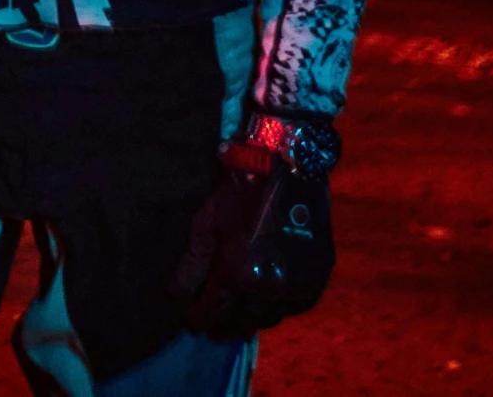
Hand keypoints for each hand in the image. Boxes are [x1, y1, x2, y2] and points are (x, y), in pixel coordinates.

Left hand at [172, 117, 337, 339]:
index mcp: (238, 274)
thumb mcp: (208, 221)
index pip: (213, 311)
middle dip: (222, 324)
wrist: (288, 168)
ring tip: (236, 314)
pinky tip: (265, 301)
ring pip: (268, 319)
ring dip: (250, 319)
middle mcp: (269, 289)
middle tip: (211, 322)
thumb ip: (193, 263)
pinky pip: (293, 307)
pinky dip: (277, 308)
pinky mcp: (316, 280)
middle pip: (241, 322)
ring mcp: (296, 286)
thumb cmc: (240, 189)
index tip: (190, 320)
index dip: (198, 318)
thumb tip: (176, 294)